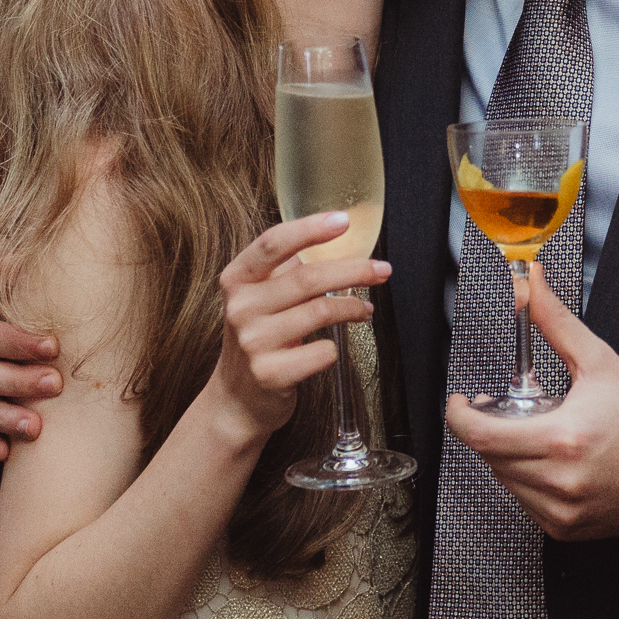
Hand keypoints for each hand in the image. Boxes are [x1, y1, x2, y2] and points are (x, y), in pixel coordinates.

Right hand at [210, 214, 389, 442]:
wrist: (237, 398)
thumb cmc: (259, 338)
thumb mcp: (258, 298)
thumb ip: (284, 270)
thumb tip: (337, 240)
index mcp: (237, 279)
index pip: (273, 243)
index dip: (310, 228)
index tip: (344, 220)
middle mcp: (241, 307)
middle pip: (307, 278)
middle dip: (353, 270)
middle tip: (381, 270)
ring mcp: (252, 342)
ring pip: (320, 312)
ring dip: (352, 309)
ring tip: (364, 310)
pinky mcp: (269, 374)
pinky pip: (321, 352)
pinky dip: (335, 347)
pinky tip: (332, 347)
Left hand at [444, 262, 618, 541]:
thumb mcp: (598, 362)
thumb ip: (554, 322)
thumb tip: (530, 284)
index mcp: (564, 439)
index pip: (483, 436)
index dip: (460, 418)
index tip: (461, 404)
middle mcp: (560, 480)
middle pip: (490, 455)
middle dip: (492, 428)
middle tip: (510, 411)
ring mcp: (561, 509)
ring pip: (503, 479)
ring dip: (509, 454)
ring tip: (539, 434)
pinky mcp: (564, 526)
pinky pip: (523, 501)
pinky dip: (526, 479)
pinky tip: (552, 463)